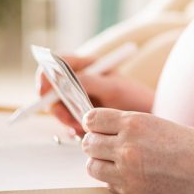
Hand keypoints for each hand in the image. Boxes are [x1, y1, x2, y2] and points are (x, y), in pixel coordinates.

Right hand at [38, 55, 154, 133]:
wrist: (149, 118)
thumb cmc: (135, 98)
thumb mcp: (114, 88)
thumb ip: (89, 81)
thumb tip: (64, 80)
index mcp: (87, 64)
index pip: (57, 62)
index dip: (46, 74)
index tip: (43, 89)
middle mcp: (80, 79)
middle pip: (52, 87)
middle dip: (56, 104)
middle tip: (68, 117)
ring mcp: (79, 96)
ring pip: (57, 106)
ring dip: (65, 117)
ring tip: (82, 126)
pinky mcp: (81, 113)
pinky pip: (66, 119)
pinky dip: (71, 126)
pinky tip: (84, 131)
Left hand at [81, 108, 193, 193]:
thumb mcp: (162, 125)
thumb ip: (134, 127)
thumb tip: (110, 130)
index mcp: (136, 123)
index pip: (92, 119)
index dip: (95, 123)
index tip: (100, 127)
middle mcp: (127, 147)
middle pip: (88, 143)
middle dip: (97, 144)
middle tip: (109, 146)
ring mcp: (127, 174)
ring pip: (92, 166)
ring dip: (102, 164)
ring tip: (119, 163)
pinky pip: (108, 186)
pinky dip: (115, 181)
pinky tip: (133, 177)